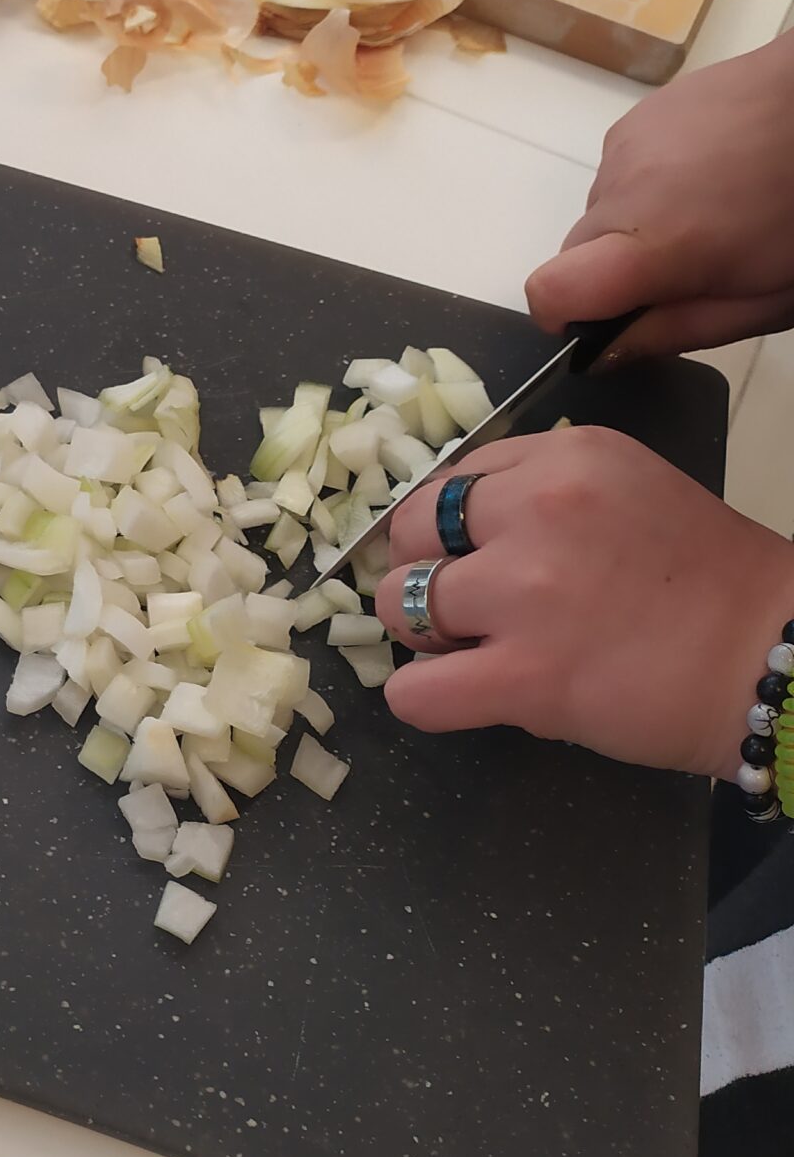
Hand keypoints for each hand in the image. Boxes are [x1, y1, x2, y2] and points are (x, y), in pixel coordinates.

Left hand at [372, 428, 793, 778]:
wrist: (773, 656)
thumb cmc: (706, 583)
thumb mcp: (626, 490)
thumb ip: (541, 493)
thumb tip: (450, 528)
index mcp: (565, 458)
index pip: (449, 480)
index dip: (450, 529)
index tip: (478, 557)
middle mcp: (537, 509)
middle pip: (408, 533)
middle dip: (426, 573)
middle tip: (473, 609)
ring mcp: (525, 593)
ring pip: (400, 606)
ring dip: (428, 636)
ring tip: (481, 651)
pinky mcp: (524, 676)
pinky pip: (413, 692)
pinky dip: (425, 699)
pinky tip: (466, 695)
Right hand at [525, 34, 793, 358]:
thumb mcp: (764, 300)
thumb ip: (676, 331)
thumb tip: (603, 351)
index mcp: (656, 245)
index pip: (551, 292)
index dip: (561, 318)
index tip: (600, 323)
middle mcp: (623, 191)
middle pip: (574, 254)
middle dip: (614, 273)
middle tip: (687, 268)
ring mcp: (625, 147)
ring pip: (600, 213)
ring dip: (634, 225)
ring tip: (707, 210)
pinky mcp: (635, 118)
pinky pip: (618, 172)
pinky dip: (647, 185)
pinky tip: (705, 173)